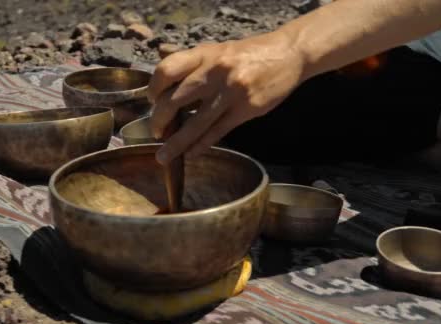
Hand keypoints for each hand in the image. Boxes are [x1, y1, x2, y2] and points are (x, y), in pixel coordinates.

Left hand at [148, 30, 305, 164]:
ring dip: (176, 143)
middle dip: (159, 120)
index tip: (152, 101)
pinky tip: (192, 154)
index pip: (167, 70)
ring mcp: (230, 92)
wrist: (288, 53)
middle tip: (156, 132)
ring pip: (195, 123)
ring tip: (164, 156)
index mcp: (205, 54)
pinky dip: (201, 145)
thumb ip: (195, 65)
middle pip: (175, 100)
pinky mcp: (246, 109)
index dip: (153, 88)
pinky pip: (217, 132)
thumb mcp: (219, 50)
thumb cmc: (250, 53)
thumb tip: (168, 86)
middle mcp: (214, 71)